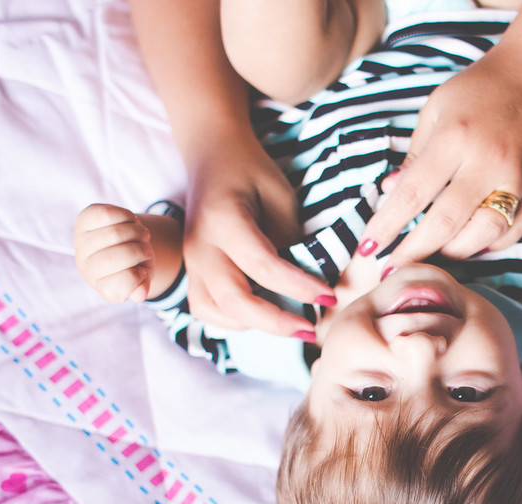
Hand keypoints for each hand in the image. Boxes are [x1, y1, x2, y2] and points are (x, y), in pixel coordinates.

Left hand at [74, 203, 155, 303]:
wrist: (122, 241)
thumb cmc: (135, 263)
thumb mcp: (143, 277)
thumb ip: (142, 286)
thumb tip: (140, 294)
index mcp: (102, 286)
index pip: (118, 286)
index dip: (138, 277)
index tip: (143, 272)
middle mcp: (86, 267)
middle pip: (110, 259)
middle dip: (138, 251)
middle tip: (146, 250)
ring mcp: (81, 242)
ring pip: (113, 234)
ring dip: (137, 232)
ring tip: (142, 235)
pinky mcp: (84, 220)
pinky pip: (106, 215)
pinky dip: (127, 216)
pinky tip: (131, 222)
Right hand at [179, 136, 333, 336]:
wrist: (213, 156)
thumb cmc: (252, 172)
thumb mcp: (280, 196)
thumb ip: (289, 239)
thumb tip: (305, 284)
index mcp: (223, 221)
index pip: (263, 266)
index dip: (298, 287)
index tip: (330, 296)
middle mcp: (200, 246)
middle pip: (234, 300)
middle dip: (276, 323)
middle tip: (311, 330)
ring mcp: (191, 262)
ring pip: (216, 311)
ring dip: (255, 324)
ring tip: (290, 322)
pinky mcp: (192, 271)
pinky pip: (207, 309)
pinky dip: (234, 320)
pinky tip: (262, 314)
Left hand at [356, 50, 521, 265]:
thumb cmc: (479, 90)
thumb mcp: (436, 109)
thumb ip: (414, 155)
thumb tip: (389, 194)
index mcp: (455, 137)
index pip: (413, 192)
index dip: (387, 224)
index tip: (368, 248)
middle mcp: (487, 161)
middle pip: (446, 222)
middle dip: (415, 251)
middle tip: (392, 268)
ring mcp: (516, 178)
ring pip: (483, 234)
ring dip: (453, 252)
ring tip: (432, 256)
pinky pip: (514, 232)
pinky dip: (491, 245)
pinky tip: (470, 244)